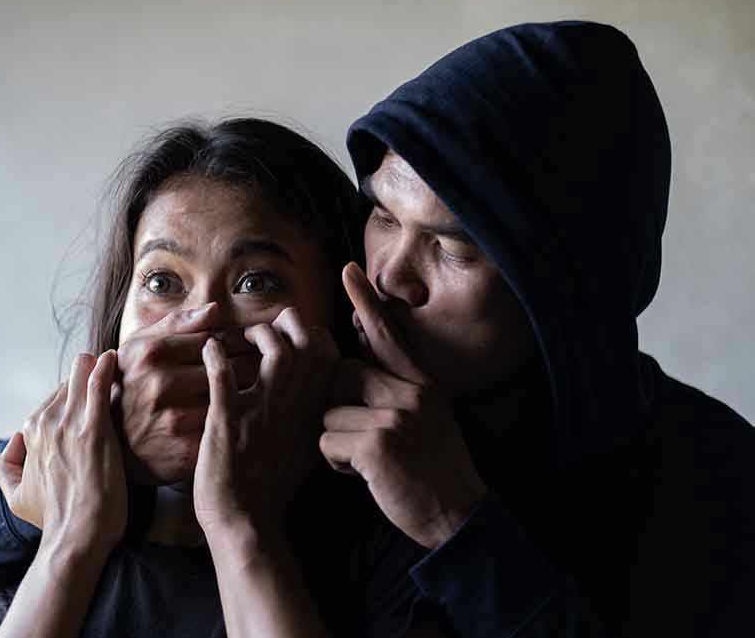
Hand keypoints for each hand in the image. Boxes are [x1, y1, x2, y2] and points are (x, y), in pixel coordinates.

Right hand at [0, 351, 126, 549]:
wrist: (77, 535)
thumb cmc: (53, 519)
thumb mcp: (15, 496)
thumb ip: (6, 468)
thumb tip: (10, 446)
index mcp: (29, 435)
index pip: (50, 402)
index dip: (69, 398)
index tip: (84, 393)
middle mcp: (46, 425)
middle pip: (66, 387)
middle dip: (82, 377)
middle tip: (100, 367)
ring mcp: (69, 425)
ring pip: (79, 380)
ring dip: (92, 367)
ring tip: (106, 357)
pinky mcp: (94, 430)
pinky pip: (96, 387)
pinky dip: (103, 369)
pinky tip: (111, 358)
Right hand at [116, 303, 257, 484]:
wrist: (109, 438)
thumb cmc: (129, 383)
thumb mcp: (139, 346)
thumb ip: (177, 324)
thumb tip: (215, 309)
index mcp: (153, 353)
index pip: (214, 339)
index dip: (236, 342)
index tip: (246, 346)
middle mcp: (161, 384)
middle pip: (228, 368)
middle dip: (248, 365)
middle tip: (259, 366)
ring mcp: (173, 418)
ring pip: (231, 399)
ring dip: (247, 394)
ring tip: (252, 390)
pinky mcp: (185, 448)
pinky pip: (224, 428)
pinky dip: (235, 421)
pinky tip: (238, 417)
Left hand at [194, 307, 338, 543]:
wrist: (246, 521)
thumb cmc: (271, 486)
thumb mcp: (307, 448)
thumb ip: (312, 414)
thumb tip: (313, 387)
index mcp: (317, 410)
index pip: (327, 351)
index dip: (308, 333)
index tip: (290, 337)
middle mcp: (298, 406)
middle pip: (306, 340)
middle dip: (286, 323)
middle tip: (264, 331)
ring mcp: (265, 410)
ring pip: (274, 348)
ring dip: (255, 334)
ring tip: (236, 338)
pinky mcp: (230, 419)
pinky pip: (223, 374)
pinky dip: (214, 354)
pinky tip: (208, 349)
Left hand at [319, 264, 486, 548]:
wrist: (459, 516)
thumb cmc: (436, 472)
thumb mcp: (430, 419)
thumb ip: (399, 390)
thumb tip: (358, 361)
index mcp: (422, 385)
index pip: (388, 336)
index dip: (366, 303)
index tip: (348, 270)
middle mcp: (411, 393)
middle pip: (342, 374)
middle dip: (339, 406)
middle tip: (364, 438)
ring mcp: (396, 416)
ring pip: (329, 412)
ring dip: (338, 440)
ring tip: (370, 461)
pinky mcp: (377, 443)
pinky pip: (328, 441)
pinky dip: (338, 463)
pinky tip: (368, 475)